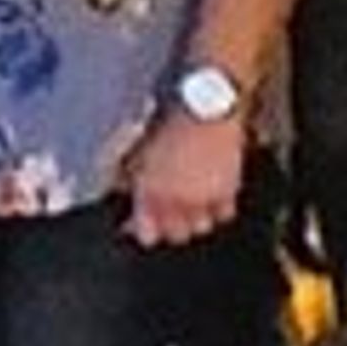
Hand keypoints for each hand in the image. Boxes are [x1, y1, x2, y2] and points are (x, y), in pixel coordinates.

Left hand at [125, 109, 247, 244]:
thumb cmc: (170, 125)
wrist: (204, 109)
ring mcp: (204, 198)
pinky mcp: (228, 191)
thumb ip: (126, 178)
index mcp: (151, 190)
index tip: (142, 224)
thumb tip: (118, 193)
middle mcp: (177, 200)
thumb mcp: (138, 151)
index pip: (146, 234)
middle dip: (171, 227)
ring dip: (195, 220)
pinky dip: (218, 210)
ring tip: (191, 205)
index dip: (143, 231)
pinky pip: (223, 214)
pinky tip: (211, 198)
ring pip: (200, 228)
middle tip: (169, 213)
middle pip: (176, 236)